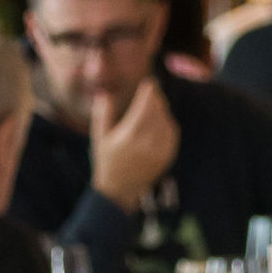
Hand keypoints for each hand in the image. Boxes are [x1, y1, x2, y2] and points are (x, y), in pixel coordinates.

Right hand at [87, 79, 180, 209]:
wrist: (120, 190)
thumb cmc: (106, 161)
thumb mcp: (99, 137)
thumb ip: (102, 114)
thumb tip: (105, 93)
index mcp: (129, 136)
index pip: (145, 107)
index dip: (149, 92)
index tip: (149, 82)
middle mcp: (146, 143)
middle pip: (157, 112)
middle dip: (156, 98)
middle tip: (153, 90)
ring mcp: (158, 151)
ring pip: (166, 121)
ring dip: (162, 110)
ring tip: (155, 104)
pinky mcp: (166, 157)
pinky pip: (172, 134)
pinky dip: (168, 123)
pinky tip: (161, 119)